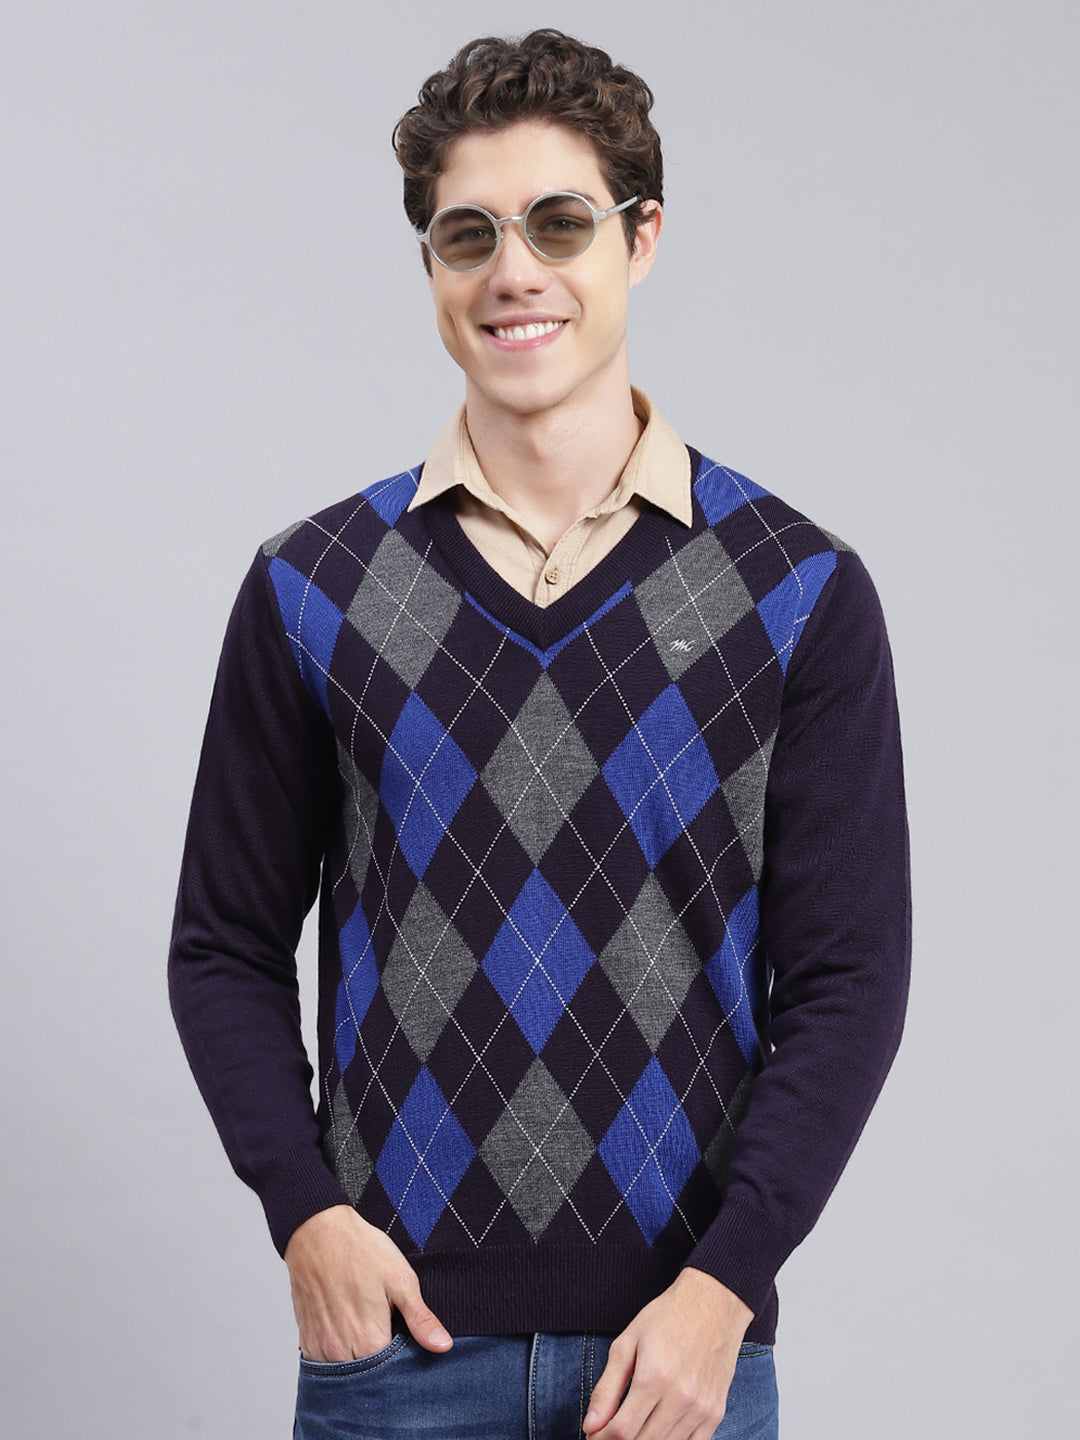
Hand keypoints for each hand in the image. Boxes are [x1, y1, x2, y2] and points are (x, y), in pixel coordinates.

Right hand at [284, 1204, 452, 1361]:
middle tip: (386, 1327)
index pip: (393, 1372)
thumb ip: (420, 1318)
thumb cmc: (360, 1251)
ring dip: (358, 1359)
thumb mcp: (400, 1279)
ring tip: (366, 1327)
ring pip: (346, 1372)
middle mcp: (341, 1351)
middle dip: (381, 1362)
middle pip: (368, 1376)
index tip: (405, 1337)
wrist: (317, 1232)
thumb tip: (443, 1346)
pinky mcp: (307, 1340)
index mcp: (369, 1339)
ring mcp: (320, 1347)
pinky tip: (347, 1330)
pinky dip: (338, 1354)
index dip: (403, 1359)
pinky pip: (325, 1363)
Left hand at [583, 1269, 752, 1439]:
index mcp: (654, 1377)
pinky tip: (658, 1431)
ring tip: (632, 1428)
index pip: (622, 1430)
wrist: (713, 1303)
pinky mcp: (715, 1412)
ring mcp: (701, 1408)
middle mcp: (681, 1397)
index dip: (601, 1438)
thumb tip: (590, 1425)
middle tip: (609, 1431)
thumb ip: (607, 1388)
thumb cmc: (667, 1318)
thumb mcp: (627, 1343)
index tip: (594, 1434)